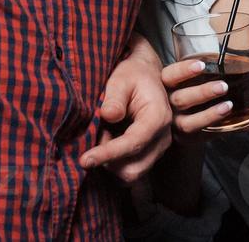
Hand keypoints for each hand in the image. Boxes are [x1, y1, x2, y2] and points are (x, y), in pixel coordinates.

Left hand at [79, 38, 171, 182]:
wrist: (146, 75)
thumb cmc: (132, 75)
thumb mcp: (121, 79)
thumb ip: (115, 98)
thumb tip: (108, 116)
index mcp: (158, 117)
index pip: (133, 144)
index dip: (108, 154)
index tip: (85, 159)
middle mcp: (163, 137)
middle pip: (134, 168)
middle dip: (108, 163)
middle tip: (90, 143)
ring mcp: (159, 149)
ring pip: (132, 174)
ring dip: (111, 164)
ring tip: (101, 137)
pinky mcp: (151, 155)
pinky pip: (131, 171)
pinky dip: (115, 165)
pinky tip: (106, 145)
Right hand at [161, 56, 248, 143]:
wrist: (181, 116)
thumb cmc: (196, 88)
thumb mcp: (202, 76)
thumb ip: (235, 70)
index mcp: (169, 84)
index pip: (171, 75)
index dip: (184, 70)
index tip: (202, 65)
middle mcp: (169, 104)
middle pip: (180, 99)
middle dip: (202, 92)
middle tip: (223, 87)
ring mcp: (177, 123)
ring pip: (189, 122)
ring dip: (210, 115)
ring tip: (228, 107)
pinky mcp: (189, 138)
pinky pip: (205, 137)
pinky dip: (225, 131)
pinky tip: (242, 126)